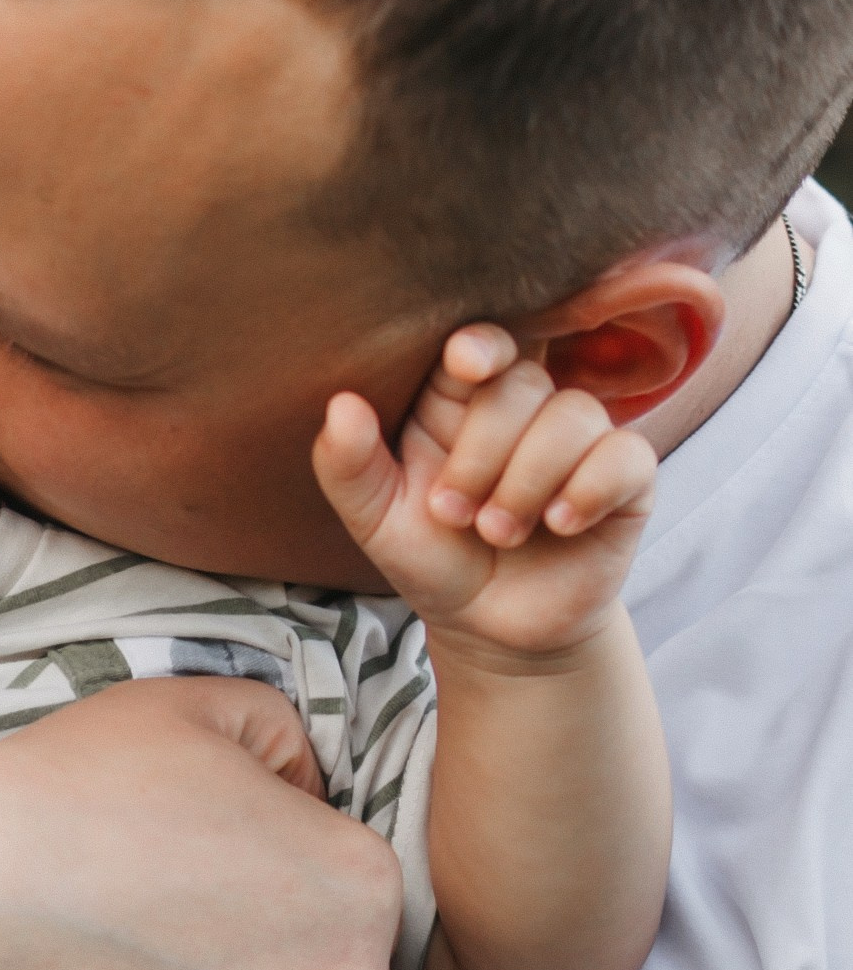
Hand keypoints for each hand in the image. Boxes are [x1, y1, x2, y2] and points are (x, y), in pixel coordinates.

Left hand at [313, 322, 656, 660]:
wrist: (490, 625)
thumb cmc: (430, 556)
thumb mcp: (373, 517)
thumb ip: (348, 463)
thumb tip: (341, 404)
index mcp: (458, 401)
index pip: (480, 344)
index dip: (480, 346)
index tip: (465, 367)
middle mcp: (524, 410)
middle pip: (522, 383)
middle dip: (483, 453)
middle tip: (455, 514)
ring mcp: (580, 440)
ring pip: (574, 415)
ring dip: (528, 480)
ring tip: (498, 533)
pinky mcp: (626, 479)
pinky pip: (627, 455)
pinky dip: (590, 488)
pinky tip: (560, 525)